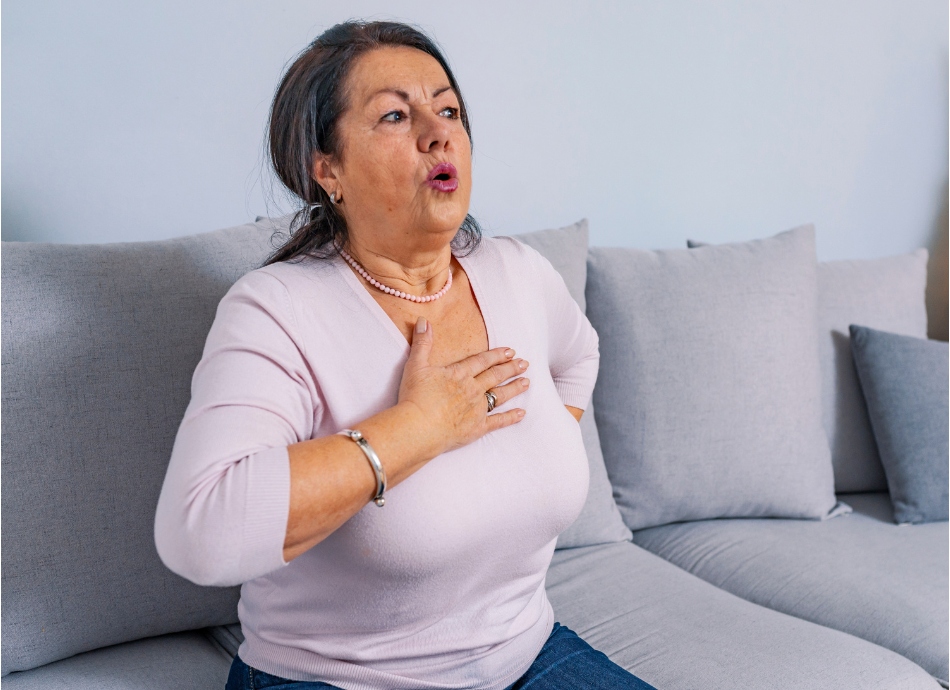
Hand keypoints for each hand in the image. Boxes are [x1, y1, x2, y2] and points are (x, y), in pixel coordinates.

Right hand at [397, 317, 528, 457]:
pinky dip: (511, 417)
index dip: (497, 355)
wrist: (418, 427)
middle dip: (511, 368)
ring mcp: (477, 409)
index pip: (482, 361)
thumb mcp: (416, 365)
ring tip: (527, 382)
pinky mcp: (477, 428)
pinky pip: (498, 421)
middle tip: (524, 364)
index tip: (510, 351)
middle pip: (495, 376)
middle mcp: (472, 389)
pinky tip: (521, 414)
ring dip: (515, 388)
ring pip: (500, 395)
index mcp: (459, 374)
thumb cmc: (415, 397)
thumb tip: (424, 321)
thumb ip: (422, 343)